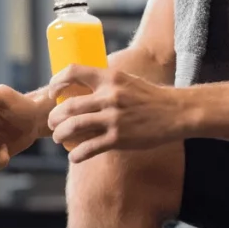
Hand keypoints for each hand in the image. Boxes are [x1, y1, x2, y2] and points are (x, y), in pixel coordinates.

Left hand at [47, 65, 184, 162]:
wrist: (176, 112)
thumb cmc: (151, 97)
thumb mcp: (128, 81)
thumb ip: (107, 84)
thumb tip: (82, 90)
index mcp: (111, 77)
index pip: (74, 71)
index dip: (57, 81)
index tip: (53, 93)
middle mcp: (110, 96)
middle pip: (68, 106)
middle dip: (54, 117)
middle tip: (53, 123)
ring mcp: (113, 118)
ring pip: (73, 127)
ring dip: (60, 135)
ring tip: (59, 138)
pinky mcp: (118, 138)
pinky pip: (88, 148)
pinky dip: (76, 154)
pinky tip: (75, 156)